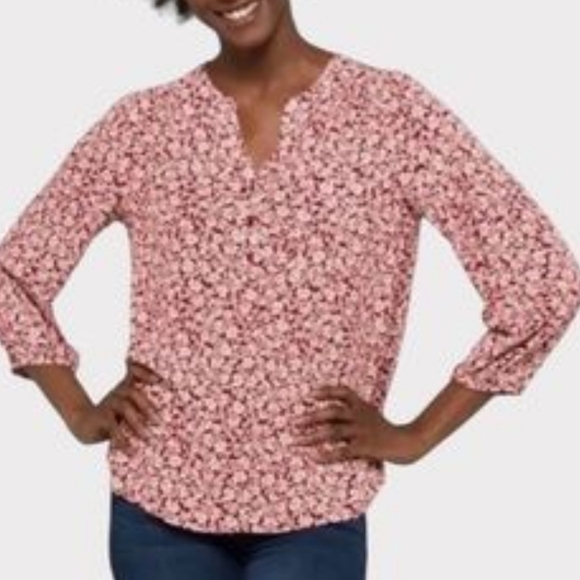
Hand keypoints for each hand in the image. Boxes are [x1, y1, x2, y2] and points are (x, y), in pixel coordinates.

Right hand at [68, 361, 161, 454]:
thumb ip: (140, 407)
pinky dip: (122, 440)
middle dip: (148, 406)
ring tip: (148, 437)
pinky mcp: (100, 418)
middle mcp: (117, 393)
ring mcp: (108, 404)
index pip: (134, 372)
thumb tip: (163, 418)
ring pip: (125, 409)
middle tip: (160, 422)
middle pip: (133, 393)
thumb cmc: (111, 414)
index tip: (160, 380)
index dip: (146, 372)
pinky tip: (130, 451)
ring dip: (138, 424)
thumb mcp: (126, 407)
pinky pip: (113, 427)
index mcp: (125, 387)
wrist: (82, 422)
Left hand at [289, 383, 424, 464]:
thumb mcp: (372, 416)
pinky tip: (313, 457)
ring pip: (333, 431)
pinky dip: (326, 454)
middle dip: (310, 417)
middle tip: (293, 423)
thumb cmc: (387, 432)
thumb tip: (332, 416)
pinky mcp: (366, 447)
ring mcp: (363, 431)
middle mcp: (360, 415)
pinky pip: (342, 450)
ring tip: (296, 441)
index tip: (309, 395)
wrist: (409, 443)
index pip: (343, 392)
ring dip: (312, 436)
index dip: (325, 391)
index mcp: (362, 406)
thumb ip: (356, 414)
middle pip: (331, 412)